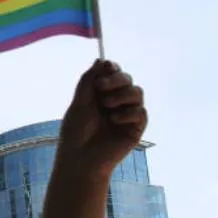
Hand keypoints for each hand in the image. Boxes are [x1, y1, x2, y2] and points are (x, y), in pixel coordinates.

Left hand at [56, 59, 147, 179]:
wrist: (80, 158)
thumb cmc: (76, 131)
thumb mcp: (80, 102)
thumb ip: (89, 81)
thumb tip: (100, 60)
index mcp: (101, 93)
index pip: (113, 73)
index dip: (111, 69)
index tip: (104, 69)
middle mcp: (116, 101)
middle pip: (127, 79)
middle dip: (116, 79)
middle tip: (101, 87)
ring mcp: (127, 114)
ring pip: (137, 92)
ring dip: (122, 94)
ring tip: (107, 105)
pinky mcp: (135, 129)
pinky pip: (141, 112)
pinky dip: (128, 112)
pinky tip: (114, 119)